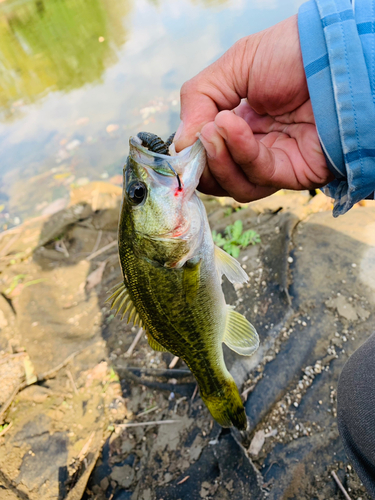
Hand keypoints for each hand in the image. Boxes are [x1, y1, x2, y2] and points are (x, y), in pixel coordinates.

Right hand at [174, 15, 332, 201]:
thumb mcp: (231, 68)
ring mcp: (276, 163)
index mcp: (240, 126)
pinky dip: (241, 153)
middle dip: (204, 165)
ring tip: (215, 128)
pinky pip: (260, 175)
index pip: (209, 158)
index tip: (181, 147)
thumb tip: (179, 145)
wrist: (331, 50)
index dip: (193, 158)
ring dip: (220, 162)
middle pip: (220, 180)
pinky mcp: (296, 172)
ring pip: (237, 187)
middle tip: (199, 138)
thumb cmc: (287, 52)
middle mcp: (256, 149)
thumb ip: (198, 102)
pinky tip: (232, 127)